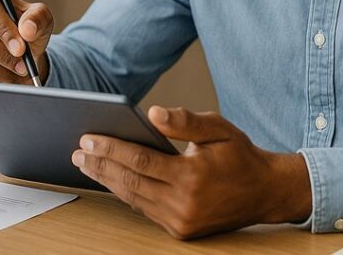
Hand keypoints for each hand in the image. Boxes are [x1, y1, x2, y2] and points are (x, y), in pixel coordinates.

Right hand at [0, 0, 53, 82]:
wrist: (21, 51)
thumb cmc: (28, 28)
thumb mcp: (41, 18)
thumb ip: (37, 18)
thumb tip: (27, 30)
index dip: (3, 27)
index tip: (20, 48)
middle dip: (3, 54)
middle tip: (23, 65)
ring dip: (1, 70)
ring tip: (20, 72)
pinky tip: (8, 78)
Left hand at [71, 106, 311, 238]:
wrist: (265, 192)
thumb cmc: (240, 156)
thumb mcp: (219, 129)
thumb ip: (186, 121)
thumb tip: (154, 112)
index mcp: (192, 176)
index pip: (139, 161)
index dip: (110, 148)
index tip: (88, 138)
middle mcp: (184, 203)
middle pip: (130, 182)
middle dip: (100, 165)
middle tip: (78, 151)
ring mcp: (181, 221)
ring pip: (134, 198)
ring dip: (108, 180)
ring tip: (88, 164)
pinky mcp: (181, 231)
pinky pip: (145, 209)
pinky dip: (127, 193)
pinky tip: (113, 179)